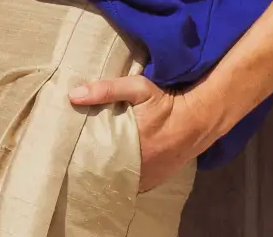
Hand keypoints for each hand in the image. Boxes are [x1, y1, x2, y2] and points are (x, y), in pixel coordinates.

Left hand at [68, 75, 210, 192]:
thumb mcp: (138, 88)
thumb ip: (107, 90)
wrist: (199, 118)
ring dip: (112, 174)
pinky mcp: (156, 180)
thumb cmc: (166, 102)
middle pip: (108, 171)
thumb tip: (74, 95)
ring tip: (98, 166)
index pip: (97, 158)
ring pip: (121, 181)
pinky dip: (126, 179)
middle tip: (84, 158)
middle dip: (96, 166)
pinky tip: (119, 172)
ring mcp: (147, 177)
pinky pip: (135, 185)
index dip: (85, 156)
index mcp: (128, 145)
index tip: (74, 152)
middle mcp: (137, 166)